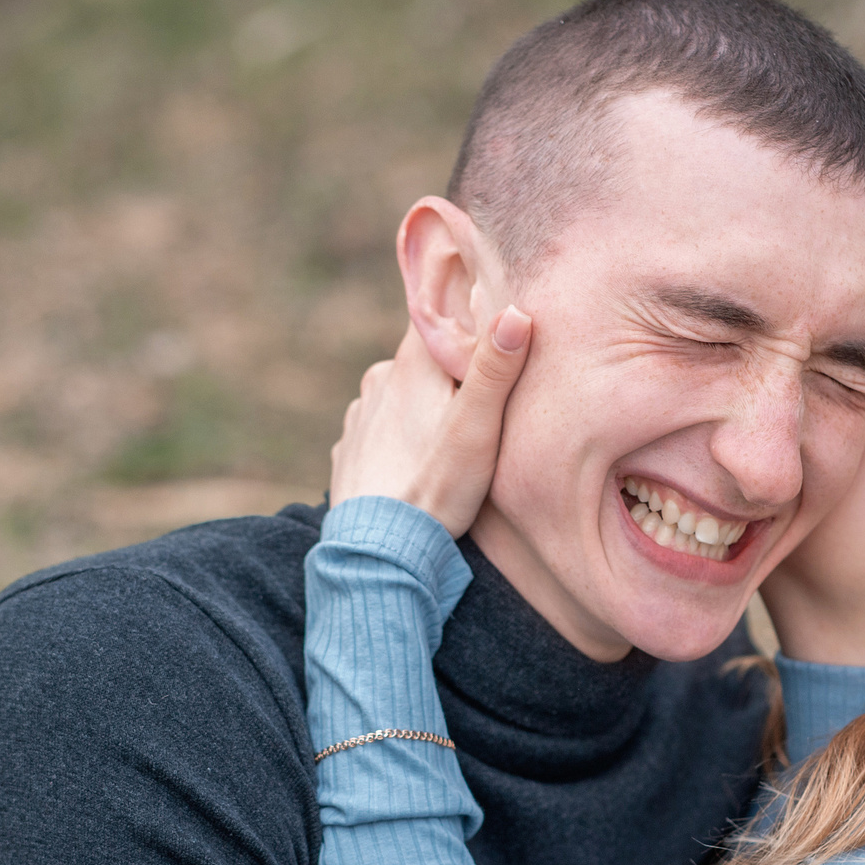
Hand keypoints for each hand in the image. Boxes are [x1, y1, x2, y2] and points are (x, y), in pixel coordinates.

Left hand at [328, 301, 531, 536]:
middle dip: (451, 374)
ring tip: (450, 443)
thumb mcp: (477, 430)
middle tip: (482, 405)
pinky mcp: (349, 450)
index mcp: (410, 366)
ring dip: (424, 409)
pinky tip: (417, 465)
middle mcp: (378, 380)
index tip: (492, 339)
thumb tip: (516, 312)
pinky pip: (380, 430)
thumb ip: (496, 372)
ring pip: (401, 396)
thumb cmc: (436, 490)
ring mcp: (359, 415)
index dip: (468, 321)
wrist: (378, 553)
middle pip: (424, 360)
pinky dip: (399, 440)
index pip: (441, 316)